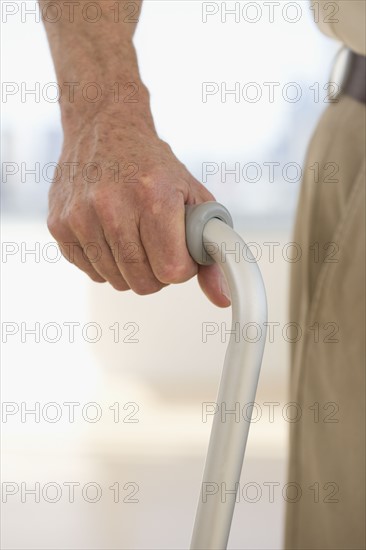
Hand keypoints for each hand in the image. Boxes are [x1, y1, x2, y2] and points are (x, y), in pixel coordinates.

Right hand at [47, 113, 230, 306]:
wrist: (104, 127)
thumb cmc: (152, 165)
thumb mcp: (194, 198)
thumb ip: (213, 249)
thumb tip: (222, 297)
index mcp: (154, 196)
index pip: (171, 270)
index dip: (181, 267)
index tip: (180, 251)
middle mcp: (112, 206)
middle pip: (143, 283)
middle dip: (158, 272)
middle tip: (158, 246)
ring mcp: (80, 216)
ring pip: (116, 281)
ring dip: (131, 268)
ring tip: (134, 235)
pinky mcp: (58, 224)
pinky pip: (91, 272)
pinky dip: (106, 262)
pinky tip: (110, 234)